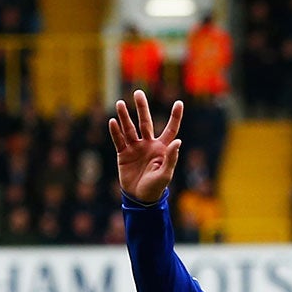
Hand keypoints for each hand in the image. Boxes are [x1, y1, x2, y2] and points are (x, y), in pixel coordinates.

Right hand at [108, 89, 184, 204]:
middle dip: (142, 108)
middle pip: (145, 122)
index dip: (175, 116)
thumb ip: (171, 158)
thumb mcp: (165, 174)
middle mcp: (149, 144)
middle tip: (138, 93)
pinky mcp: (123, 154)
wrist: (140, 199)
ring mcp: (135, 148)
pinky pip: (119, 141)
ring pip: (130, 129)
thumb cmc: (156, 188)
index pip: (171, 129)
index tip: (179, 102)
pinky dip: (115, 132)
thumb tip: (177, 141)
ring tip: (120, 104)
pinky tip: (113, 122)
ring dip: (124, 117)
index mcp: (162, 148)